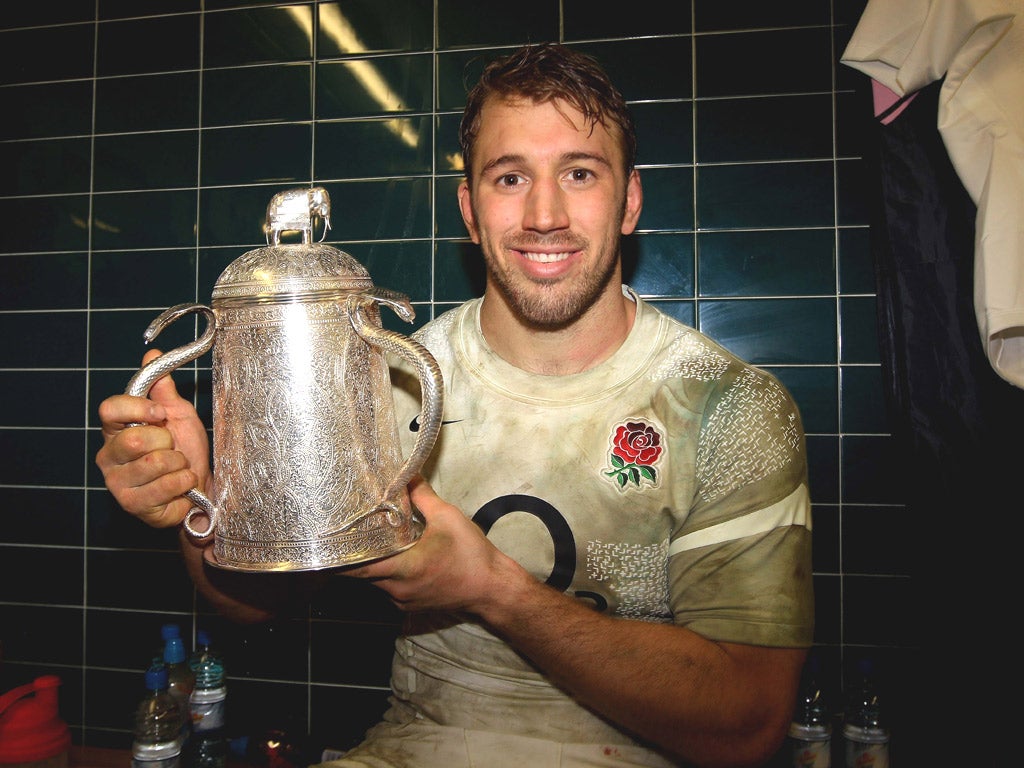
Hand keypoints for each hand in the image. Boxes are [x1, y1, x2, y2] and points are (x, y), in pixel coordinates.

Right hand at [95, 348, 210, 527]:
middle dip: (167, 441)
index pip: (109, 409)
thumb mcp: (178, 415)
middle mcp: (109, 456)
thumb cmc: (187, 452)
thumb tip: (151, 355)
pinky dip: (183, 481)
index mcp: (116, 429)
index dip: (139, 408)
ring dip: (179, 464)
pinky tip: (181, 485)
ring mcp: (117, 483)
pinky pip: (166, 485)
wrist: (201, 489)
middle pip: (136, 438)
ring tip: (178, 468)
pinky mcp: (132, 505)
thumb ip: (162, 390)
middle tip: (173, 448)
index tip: (161, 414)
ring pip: (154, 462)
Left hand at [345, 476, 527, 613]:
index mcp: (402, 568)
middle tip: (341, 535)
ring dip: (370, 565)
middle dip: (351, 557)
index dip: (338, 556)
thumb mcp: (447, 517)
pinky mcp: (412, 605)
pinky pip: (388, 589)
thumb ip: (423, 496)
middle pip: (361, 575)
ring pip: (374, 583)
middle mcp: (396, 589)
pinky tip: (391, 558)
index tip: (327, 541)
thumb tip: (407, 474)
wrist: (493, 588)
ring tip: (365, 542)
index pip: (356, 567)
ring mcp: (403, 600)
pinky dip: (385, 575)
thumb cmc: (471, 554)